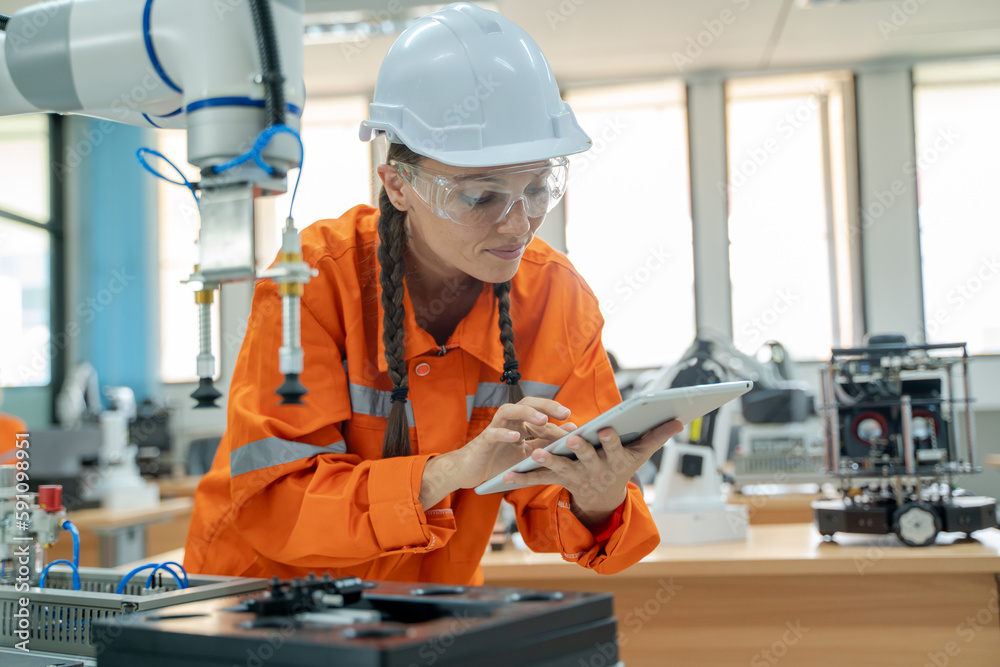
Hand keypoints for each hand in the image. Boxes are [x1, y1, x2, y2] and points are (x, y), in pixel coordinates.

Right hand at [418, 397, 571, 507]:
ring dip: (526, 413)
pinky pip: (493, 434)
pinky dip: (504, 433)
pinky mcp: (483, 441)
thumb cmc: (498, 461)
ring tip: (542, 419)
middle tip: (564, 412)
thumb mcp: (527, 453)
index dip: (556, 413)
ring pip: (508, 411)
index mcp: (519, 423)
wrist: (470, 471)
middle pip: (526, 403)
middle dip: (545, 405)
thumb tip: (572, 429)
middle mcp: (508, 421)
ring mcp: (494, 429)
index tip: (573, 419)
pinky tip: (516, 437)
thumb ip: (546, 441)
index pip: (539, 411)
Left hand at [501, 419, 682, 515]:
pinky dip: (521, 478)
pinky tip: (504, 476)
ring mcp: (574, 476)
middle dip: (579, 449)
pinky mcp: (557, 481)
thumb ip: (657, 436)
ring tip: (534, 454)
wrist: (603, 499)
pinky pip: (537, 480)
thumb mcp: (640, 454)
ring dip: (547, 462)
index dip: (610, 440)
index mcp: (615, 460)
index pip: (614, 448)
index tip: (605, 429)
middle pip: (586, 457)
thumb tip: (680, 420)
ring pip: (559, 468)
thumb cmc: (622, 467)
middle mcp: (594, 470)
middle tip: (571, 440)